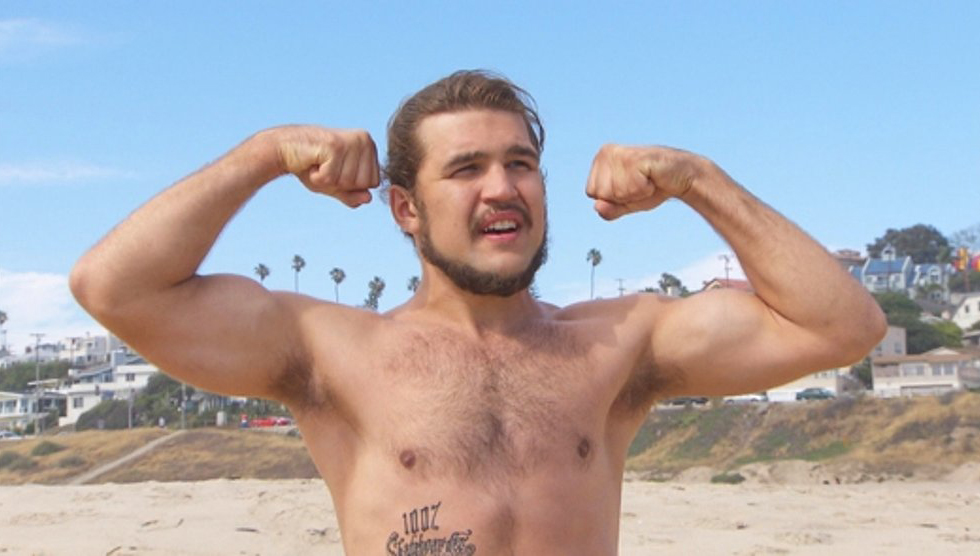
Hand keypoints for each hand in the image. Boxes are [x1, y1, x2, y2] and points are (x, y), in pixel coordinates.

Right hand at [275, 126, 379, 207]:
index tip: (335, 170)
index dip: (351, 185)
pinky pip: (331, 178)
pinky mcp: (335, 146)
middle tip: (326, 167)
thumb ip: (353, 194)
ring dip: (327, 180)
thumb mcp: (336, 186)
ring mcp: (351, 141)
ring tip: (319, 164)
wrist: (283, 148)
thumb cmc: (311, 166)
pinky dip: (317, 177)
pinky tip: (312, 162)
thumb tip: (369, 198)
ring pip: (348, 182)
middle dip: (340, 183)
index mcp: (369, 147)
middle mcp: (364, 140)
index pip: (373, 183)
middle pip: (364, 184)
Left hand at [586, 145, 704, 219]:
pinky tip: (652, 177)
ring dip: (636, 192)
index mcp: (599, 160)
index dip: (614, 199)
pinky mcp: (635, 157)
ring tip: (647, 180)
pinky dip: (645, 189)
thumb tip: (597, 207)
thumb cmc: (653, 187)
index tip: (630, 188)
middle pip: (601, 193)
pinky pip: (632, 188)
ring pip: (615, 192)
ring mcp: (620, 153)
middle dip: (623, 196)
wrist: (682, 177)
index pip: (592, 193)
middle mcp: (606, 152)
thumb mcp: (626, 203)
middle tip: (640, 184)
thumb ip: (610, 209)